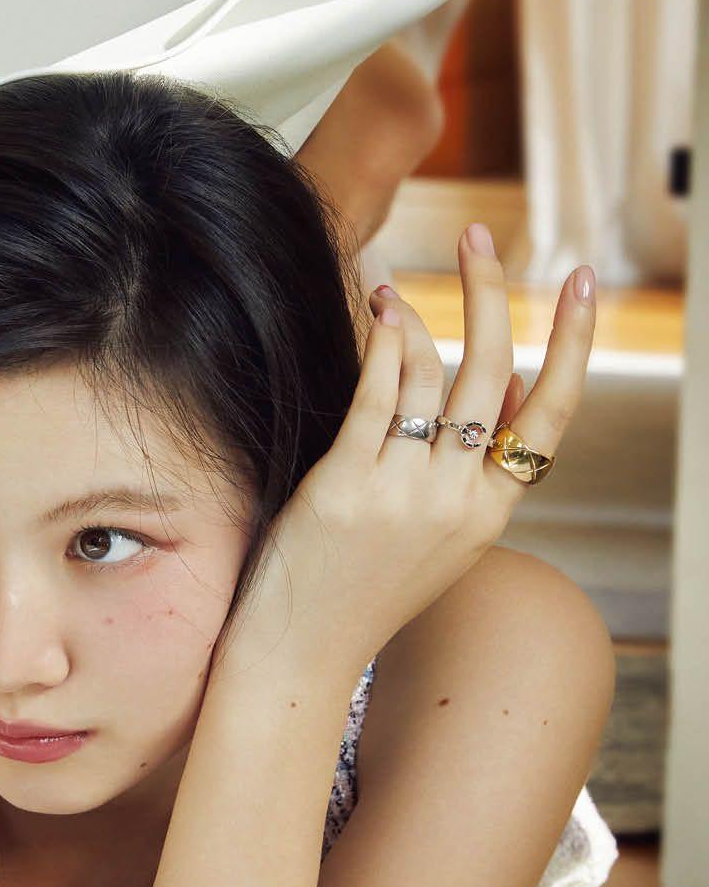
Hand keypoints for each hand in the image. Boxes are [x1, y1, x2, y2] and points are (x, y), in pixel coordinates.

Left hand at [212, 225, 596, 681]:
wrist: (303, 652)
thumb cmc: (365, 590)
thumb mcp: (443, 539)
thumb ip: (477, 467)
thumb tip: (504, 385)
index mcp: (491, 512)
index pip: (551, 413)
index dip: (574, 341)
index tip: (583, 281)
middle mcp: (458, 500)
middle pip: (492, 369)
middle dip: (489, 290)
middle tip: (477, 234)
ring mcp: (404, 493)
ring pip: (431, 373)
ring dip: (417, 314)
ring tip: (391, 287)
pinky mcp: (347, 485)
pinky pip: (379, 394)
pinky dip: (385, 344)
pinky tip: (381, 312)